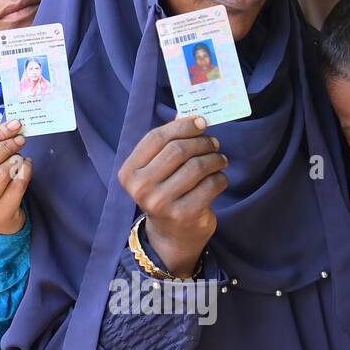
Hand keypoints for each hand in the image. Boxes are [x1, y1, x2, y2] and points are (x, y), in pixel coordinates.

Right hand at [117, 115, 227, 276]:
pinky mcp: (184, 214)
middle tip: (214, 143)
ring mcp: (161, 203)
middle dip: (202, 142)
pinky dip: (220, 178)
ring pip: (197, 166)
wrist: (171, 236)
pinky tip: (219, 178)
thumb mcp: (158, 169)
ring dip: (214, 159)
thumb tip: (187, 113)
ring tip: (220, 160)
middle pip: (178, 150)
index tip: (201, 122)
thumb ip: (168, 142)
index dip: (182, 126)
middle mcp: (141, 188)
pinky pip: (211, 185)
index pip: (156, 138)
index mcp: (129, 172)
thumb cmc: (164, 193)